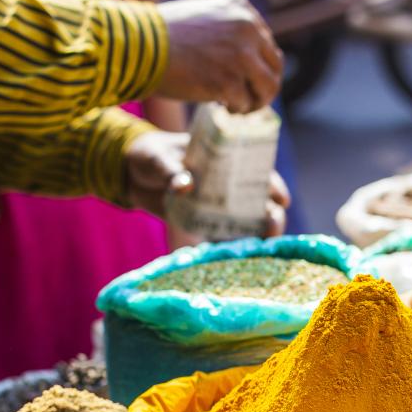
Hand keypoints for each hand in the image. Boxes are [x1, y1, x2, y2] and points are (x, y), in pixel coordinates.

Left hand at [125, 130, 290, 236]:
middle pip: (260, 199)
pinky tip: (238, 256)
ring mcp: (217, 204)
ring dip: (257, 233)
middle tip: (273, 226)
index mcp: (224, 158)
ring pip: (247, 220)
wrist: (131, 174)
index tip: (280, 198)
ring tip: (263, 246)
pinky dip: (230, 245)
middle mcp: (228, 182)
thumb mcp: (160, 158)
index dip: (272, 184)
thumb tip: (186, 185)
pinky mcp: (203, 222)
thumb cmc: (151, 155)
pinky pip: (222, 235)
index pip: (257, 169)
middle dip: (271, 213)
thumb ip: (172, 170)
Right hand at [154, 0, 282, 113]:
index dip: (259, 66)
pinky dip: (236, 110)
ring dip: (256, 102)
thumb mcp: (203, 16)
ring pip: (268, 87)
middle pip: (275, 66)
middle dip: (264, 86)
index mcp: (242, 10)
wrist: (137, 46)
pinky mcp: (229, 82)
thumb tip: (248, 54)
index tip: (246, 78)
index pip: (267, 43)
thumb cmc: (161, 35)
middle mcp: (247, 29)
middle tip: (249, 99)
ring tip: (239, 108)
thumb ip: (228, 29)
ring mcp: (240, 56)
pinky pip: (245, 103)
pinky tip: (221, 108)